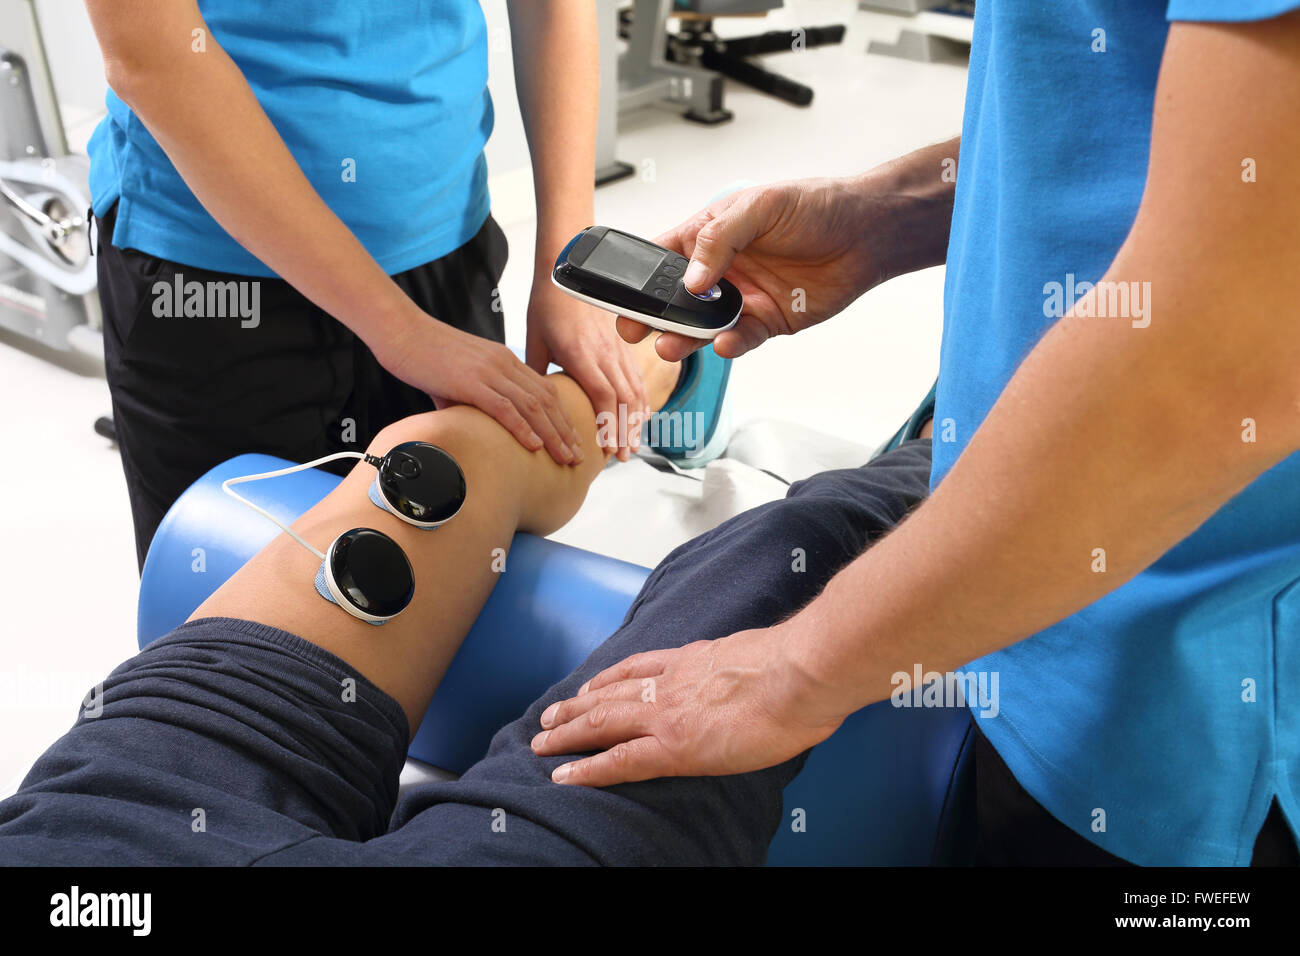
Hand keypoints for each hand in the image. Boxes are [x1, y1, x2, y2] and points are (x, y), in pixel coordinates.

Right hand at [373, 311, 582, 465]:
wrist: (400, 331)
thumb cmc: (424, 355)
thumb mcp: (457, 380)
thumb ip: (471, 402)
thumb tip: (473, 428)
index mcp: (504, 360)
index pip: (545, 390)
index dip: (563, 417)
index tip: (573, 439)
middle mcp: (503, 363)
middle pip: (547, 400)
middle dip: (566, 430)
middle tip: (579, 456)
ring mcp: (488, 371)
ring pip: (532, 405)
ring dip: (553, 434)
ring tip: (565, 457)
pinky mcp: (469, 381)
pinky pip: (503, 407)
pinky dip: (522, 427)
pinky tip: (534, 445)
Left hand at [527, 278, 648, 460]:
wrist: (567, 268)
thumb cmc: (547, 303)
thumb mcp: (534, 339)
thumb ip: (536, 372)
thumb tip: (528, 402)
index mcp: (581, 353)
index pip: (603, 395)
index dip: (609, 424)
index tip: (607, 448)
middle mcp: (605, 352)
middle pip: (624, 399)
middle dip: (626, 431)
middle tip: (623, 458)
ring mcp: (617, 347)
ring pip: (635, 389)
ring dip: (636, 419)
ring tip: (632, 444)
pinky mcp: (622, 344)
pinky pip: (637, 376)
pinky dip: (641, 399)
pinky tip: (638, 416)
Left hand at [530, 623, 845, 785]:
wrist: (802, 673)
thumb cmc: (801, 666)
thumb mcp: (764, 654)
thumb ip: (747, 666)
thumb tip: (760, 677)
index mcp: (696, 659)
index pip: (642, 666)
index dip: (611, 677)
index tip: (592, 685)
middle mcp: (673, 682)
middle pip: (611, 691)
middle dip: (577, 705)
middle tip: (549, 716)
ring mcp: (668, 713)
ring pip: (603, 721)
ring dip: (569, 732)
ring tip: (542, 743)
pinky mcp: (672, 746)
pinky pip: (619, 758)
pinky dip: (589, 769)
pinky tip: (565, 776)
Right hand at [619, 177, 888, 361]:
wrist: (868, 231)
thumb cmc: (816, 205)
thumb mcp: (760, 205)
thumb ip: (719, 239)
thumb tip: (691, 279)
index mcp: (710, 235)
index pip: (663, 257)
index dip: (639, 277)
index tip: (619, 295)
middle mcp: (723, 270)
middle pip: (676, 300)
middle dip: (652, 316)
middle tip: (633, 330)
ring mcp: (744, 298)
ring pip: (703, 326)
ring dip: (685, 338)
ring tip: (668, 347)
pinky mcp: (769, 322)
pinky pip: (741, 339)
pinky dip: (730, 344)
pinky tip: (725, 343)